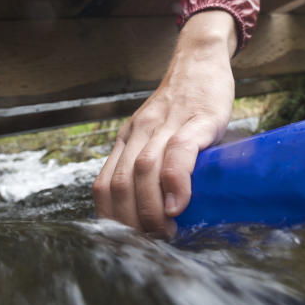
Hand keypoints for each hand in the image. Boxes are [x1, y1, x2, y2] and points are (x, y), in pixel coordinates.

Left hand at [94, 10, 237, 237]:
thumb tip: (159, 211)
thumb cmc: (183, 104)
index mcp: (127, 140)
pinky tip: (179, 204)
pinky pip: (177, 154)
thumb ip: (154, 164)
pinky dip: (175, 183)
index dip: (114, 219)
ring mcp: (165, 126)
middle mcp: (139, 133)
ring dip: (151, 210)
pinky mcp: (195, 120)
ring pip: (143, 172)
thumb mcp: (158, 133)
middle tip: (152, 243)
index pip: (105, 186)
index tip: (131, 241)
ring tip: (166, 231)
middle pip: (121, 185)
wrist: (199, 60)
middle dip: (132, 222)